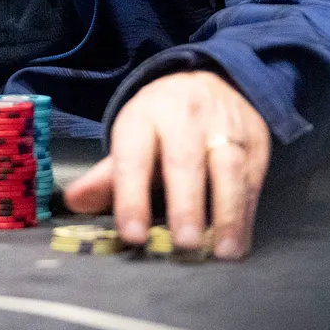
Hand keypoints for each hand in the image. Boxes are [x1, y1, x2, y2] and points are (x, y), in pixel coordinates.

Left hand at [62, 70, 270, 259]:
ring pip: (227, 168)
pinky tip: (239, 241)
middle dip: (185, 203)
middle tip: (184, 242)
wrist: (213, 78)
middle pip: (184, 160)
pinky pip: (252, 177)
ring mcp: (223, 126)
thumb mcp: (133, 136)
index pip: (134, 157)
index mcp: (144, 116)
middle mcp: (184, 116)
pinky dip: (247, 213)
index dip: (132, 196)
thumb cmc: (165, 121)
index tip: (132, 234)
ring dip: (227, 213)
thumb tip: (74, 202)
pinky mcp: (255, 139)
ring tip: (221, 251)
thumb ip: (108, 176)